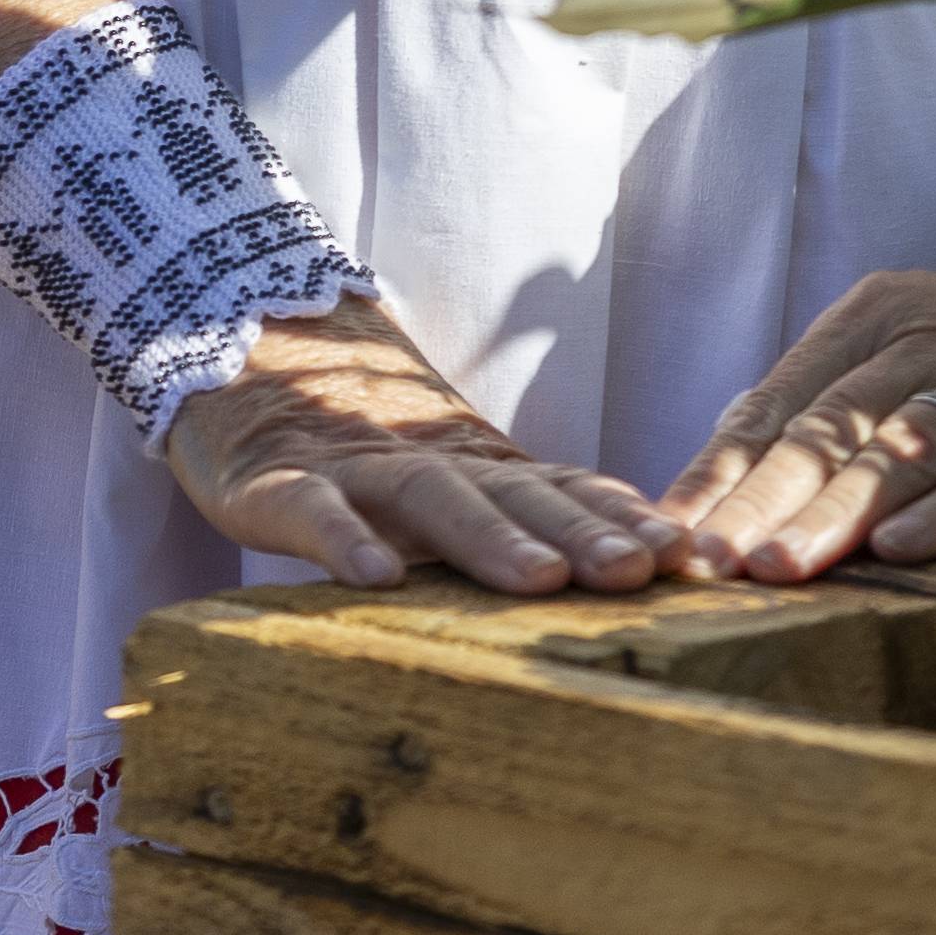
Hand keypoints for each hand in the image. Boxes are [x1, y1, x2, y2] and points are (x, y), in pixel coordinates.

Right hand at [167, 292, 666, 595]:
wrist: (242, 355)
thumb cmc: (362, 452)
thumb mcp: (449, 484)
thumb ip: (525, 515)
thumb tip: (637, 576)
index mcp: (479, 470)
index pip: (566, 490)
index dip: (626, 522)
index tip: (693, 560)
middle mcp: (431, 463)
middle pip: (518, 492)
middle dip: (585, 532)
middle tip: (645, 570)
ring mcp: (355, 470)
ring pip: (431, 497)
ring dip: (491, 537)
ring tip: (541, 579)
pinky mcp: (276, 486)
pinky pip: (313, 512)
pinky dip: (344, 539)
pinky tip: (375, 577)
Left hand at [648, 268, 935, 581]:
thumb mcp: (884, 352)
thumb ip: (809, 406)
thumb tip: (712, 479)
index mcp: (872, 315)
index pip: (777, 403)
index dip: (721, 471)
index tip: (672, 535)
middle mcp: (928, 340)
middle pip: (829, 430)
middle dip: (763, 502)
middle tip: (714, 562)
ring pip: (903, 451)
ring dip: (839, 513)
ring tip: (783, 566)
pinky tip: (898, 550)